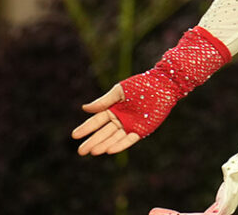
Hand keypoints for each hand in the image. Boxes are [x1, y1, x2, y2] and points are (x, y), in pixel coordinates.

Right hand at [72, 27, 230, 157]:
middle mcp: (120, 120)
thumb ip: (104, 101)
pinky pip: (129, 140)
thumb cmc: (140, 84)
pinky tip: (109, 150)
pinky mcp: (142, 130)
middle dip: (92, 141)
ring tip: (93, 151)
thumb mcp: (119, 91)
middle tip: (81, 151)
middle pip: (103, 133)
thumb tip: (84, 109)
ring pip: (114, 138)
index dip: (86, 128)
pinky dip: (119, 145)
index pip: (97, 121)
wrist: (162, 84)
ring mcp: (130, 126)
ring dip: (104, 145)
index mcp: (113, 109)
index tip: (74, 135)